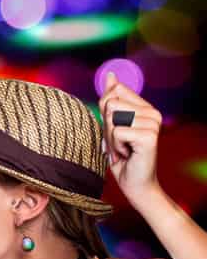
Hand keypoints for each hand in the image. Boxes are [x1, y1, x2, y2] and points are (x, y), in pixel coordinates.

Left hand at [99, 71, 163, 201]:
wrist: (133, 183)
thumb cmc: (121, 156)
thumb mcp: (111, 125)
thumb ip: (110, 101)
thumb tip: (110, 75)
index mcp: (144, 107)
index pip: (115, 91)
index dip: (105, 110)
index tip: (114, 128)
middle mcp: (153, 112)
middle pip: (110, 104)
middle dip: (106, 127)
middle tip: (117, 143)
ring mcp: (153, 123)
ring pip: (112, 118)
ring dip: (110, 138)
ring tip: (122, 149)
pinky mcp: (149, 136)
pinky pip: (117, 132)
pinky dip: (115, 147)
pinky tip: (126, 154)